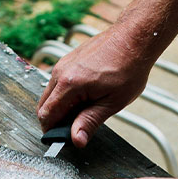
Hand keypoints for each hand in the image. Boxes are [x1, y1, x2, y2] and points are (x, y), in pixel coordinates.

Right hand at [37, 28, 151, 146]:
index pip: (47, 115)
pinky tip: (86, 95)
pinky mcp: (68, 60)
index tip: (63, 139)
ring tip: (85, 109)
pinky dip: (65, 94)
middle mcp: (61, 72)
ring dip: (61, 107)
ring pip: (50, 94)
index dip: (52, 131)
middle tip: (76, 126)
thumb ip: (90, 122)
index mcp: (69, 84)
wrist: (134, 38)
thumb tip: (76, 140)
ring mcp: (63, 64)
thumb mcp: (112, 102)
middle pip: (44, 105)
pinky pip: (58, 83)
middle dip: (55, 120)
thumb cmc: (128, 68)